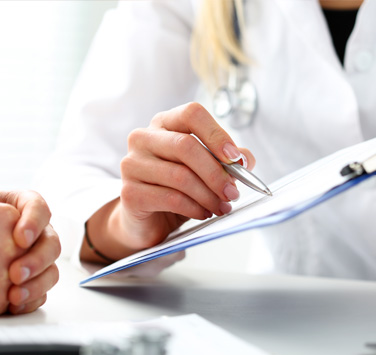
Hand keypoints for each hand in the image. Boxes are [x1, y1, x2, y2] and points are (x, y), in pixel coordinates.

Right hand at [81, 102, 255, 262]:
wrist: (146, 219)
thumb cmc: (176, 188)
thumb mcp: (204, 170)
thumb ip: (226, 160)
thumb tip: (245, 159)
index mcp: (164, 123)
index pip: (191, 114)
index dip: (216, 134)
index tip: (235, 158)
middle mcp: (143, 138)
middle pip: (186, 146)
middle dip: (216, 172)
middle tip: (232, 192)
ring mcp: (132, 164)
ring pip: (180, 176)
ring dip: (208, 195)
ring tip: (221, 207)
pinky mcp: (129, 192)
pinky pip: (170, 198)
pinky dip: (194, 208)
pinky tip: (203, 213)